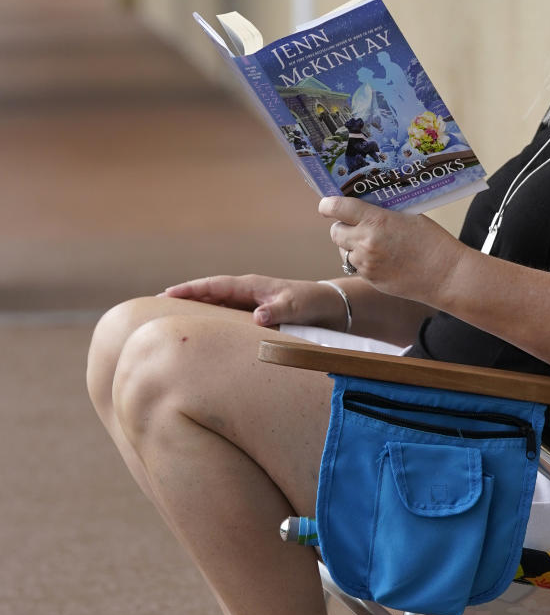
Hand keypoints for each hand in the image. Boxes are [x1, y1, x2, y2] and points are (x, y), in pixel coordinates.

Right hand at [161, 274, 329, 327]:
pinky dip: (211, 318)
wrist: (329, 306)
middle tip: (155, 305)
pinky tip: (201, 329)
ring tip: (170, 317)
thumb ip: (277, 312)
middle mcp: (246, 291)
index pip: (214, 285)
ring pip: (215, 303)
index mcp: (251, 285)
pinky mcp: (254, 312)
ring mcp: (249, 301)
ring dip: (195, 308)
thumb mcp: (296, 307)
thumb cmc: (311, 303)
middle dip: (184, 297)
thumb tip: (256, 317)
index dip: (190, 290)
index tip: (167, 294)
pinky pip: (226, 314)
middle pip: (208, 292)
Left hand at [318, 197, 463, 305]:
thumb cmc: (433, 241)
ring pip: (343, 251)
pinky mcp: (370, 279)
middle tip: (355, 224)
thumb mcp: (409, 216)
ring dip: (351, 245)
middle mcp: (366, 242)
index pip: (337, 208)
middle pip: (335, 231)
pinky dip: (361, 261)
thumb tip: (365, 206)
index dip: (328, 205)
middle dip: (342, 226)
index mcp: (376, 221)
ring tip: (372, 243)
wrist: (446, 275)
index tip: (327, 204)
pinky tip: (381, 258)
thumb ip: (383, 213)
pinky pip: (355, 266)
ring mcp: (366, 264)